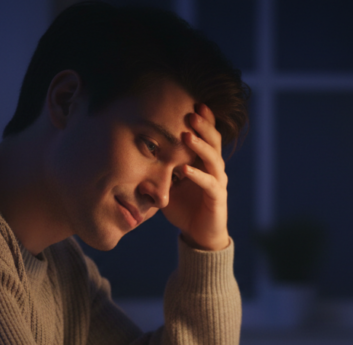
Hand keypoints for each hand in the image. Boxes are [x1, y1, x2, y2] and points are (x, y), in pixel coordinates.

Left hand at [161, 104, 230, 250]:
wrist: (199, 234)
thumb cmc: (183, 207)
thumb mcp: (167, 184)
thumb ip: (158, 169)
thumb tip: (135, 153)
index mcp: (204, 161)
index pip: (207, 135)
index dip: (204, 119)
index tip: (193, 102)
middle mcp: (214, 168)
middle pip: (213, 141)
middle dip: (203, 126)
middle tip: (191, 112)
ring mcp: (218, 182)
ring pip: (213, 159)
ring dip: (199, 146)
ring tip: (186, 135)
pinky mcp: (217, 198)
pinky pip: (209, 183)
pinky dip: (197, 175)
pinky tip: (185, 169)